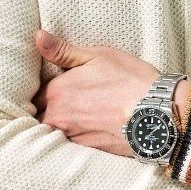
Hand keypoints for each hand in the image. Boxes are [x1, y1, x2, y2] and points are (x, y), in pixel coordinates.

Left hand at [31, 30, 164, 157]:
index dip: (41, 91)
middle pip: (40, 116)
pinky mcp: (87, 151)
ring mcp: (72, 137)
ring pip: (54, 132)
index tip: (49, 89)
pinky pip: (71, 144)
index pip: (33, 94)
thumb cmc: (130, 81)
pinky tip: (89, 129)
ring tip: (77, 117)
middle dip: (45, 111)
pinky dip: (75, 137)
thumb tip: (38, 38)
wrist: (157, 115)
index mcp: (58, 91)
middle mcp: (59, 117)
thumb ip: (63, 50)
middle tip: (60, 104)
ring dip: (59, 125)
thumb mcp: (98, 56)